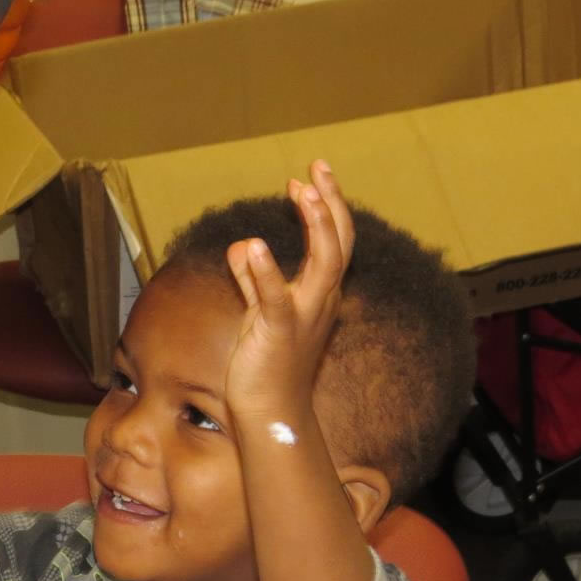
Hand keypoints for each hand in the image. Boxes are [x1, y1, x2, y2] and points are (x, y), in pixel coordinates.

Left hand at [223, 160, 355, 416]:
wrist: (270, 412)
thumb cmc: (267, 365)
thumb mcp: (260, 315)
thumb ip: (253, 280)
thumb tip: (242, 246)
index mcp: (319, 294)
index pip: (333, 242)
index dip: (324, 208)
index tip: (307, 179)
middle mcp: (320, 300)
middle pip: (338, 243)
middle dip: (330, 203)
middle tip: (316, 168)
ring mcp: (304, 316)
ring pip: (324, 264)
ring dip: (316, 225)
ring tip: (303, 191)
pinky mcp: (278, 333)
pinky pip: (275, 299)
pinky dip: (266, 272)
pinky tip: (252, 246)